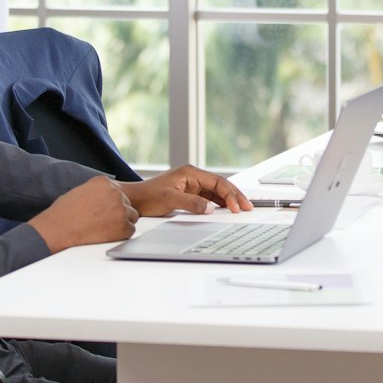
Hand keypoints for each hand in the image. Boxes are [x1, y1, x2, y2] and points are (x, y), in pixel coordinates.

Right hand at [27, 177, 136, 252]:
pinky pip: (130, 231)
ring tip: (101, 229)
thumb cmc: (63, 214)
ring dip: (121, 224)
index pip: (119, 193)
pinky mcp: (123, 225)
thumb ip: (97, 192)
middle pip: (127, 204)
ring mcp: (120, 208)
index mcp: (104, 182)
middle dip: (117, 214)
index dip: (110, 205)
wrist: (58, 230)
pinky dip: (121, 235)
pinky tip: (104, 236)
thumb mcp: (80, 192)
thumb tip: (105, 198)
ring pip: (132, 217)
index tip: (101, 212)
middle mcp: (115, 192)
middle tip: (100, 223)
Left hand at [125, 165, 252, 216]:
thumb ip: (192, 203)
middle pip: (220, 185)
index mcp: (190, 172)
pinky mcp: (190, 194)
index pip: (217, 182)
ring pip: (217, 192)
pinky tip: (227, 210)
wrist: (135, 200)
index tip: (236, 207)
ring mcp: (192, 185)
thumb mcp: (170, 200)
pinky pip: (209, 198)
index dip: (229, 194)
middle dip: (235, 196)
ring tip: (242, 209)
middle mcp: (193, 177)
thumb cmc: (148, 196)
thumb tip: (211, 208)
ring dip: (229, 200)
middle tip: (248, 207)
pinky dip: (220, 204)